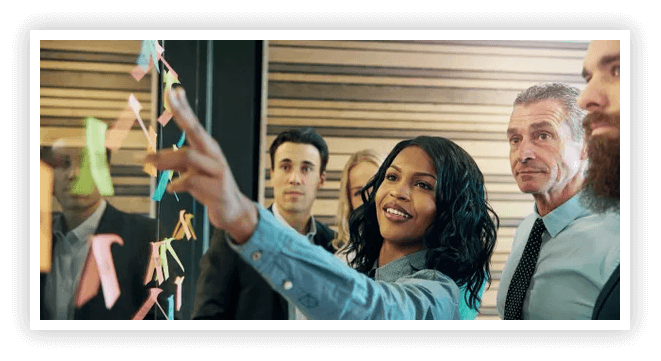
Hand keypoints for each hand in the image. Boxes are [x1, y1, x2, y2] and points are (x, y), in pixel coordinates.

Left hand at [145, 87, 256, 242]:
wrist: (233, 211)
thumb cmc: (211, 188)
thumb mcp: (192, 172)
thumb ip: (176, 163)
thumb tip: (152, 157)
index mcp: (208, 149)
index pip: (194, 124)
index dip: (183, 107)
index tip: (173, 91)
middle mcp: (214, 155)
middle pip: (196, 130)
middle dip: (182, 113)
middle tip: (169, 99)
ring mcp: (217, 170)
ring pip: (188, 156)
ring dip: (165, 158)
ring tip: (149, 161)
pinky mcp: (215, 188)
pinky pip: (190, 181)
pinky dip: (177, 184)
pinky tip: (171, 188)